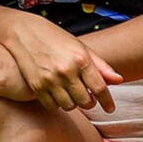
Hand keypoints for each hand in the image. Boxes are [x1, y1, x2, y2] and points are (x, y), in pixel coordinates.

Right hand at [0, 14, 120, 113]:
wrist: (23, 32)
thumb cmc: (56, 38)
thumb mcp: (81, 47)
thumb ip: (100, 65)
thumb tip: (118, 80)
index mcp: (81, 59)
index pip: (100, 88)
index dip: (107, 101)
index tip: (110, 109)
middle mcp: (66, 71)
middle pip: (86, 101)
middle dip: (90, 102)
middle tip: (89, 97)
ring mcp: (50, 80)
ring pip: (69, 106)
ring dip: (74, 104)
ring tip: (73, 94)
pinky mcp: (36, 86)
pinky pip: (52, 106)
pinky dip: (58, 104)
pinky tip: (59, 94)